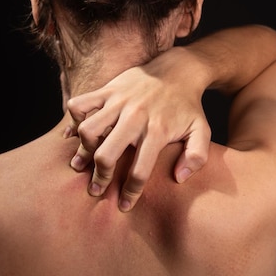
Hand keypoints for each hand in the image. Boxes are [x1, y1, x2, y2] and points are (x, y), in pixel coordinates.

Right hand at [65, 50, 210, 211]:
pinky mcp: (107, 89)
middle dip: (99, 177)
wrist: (178, 69)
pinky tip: (78, 132)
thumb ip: (197, 156)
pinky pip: (79, 104)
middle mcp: (136, 116)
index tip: (124, 205)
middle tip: (96, 189)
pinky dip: (74, 120)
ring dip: (83, 148)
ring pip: (87, 129)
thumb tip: (179, 178)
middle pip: (106, 153)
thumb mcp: (202, 131)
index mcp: (158, 131)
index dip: (130, 192)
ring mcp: (119, 101)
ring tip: (85, 160)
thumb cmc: (188, 106)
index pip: (140, 170)